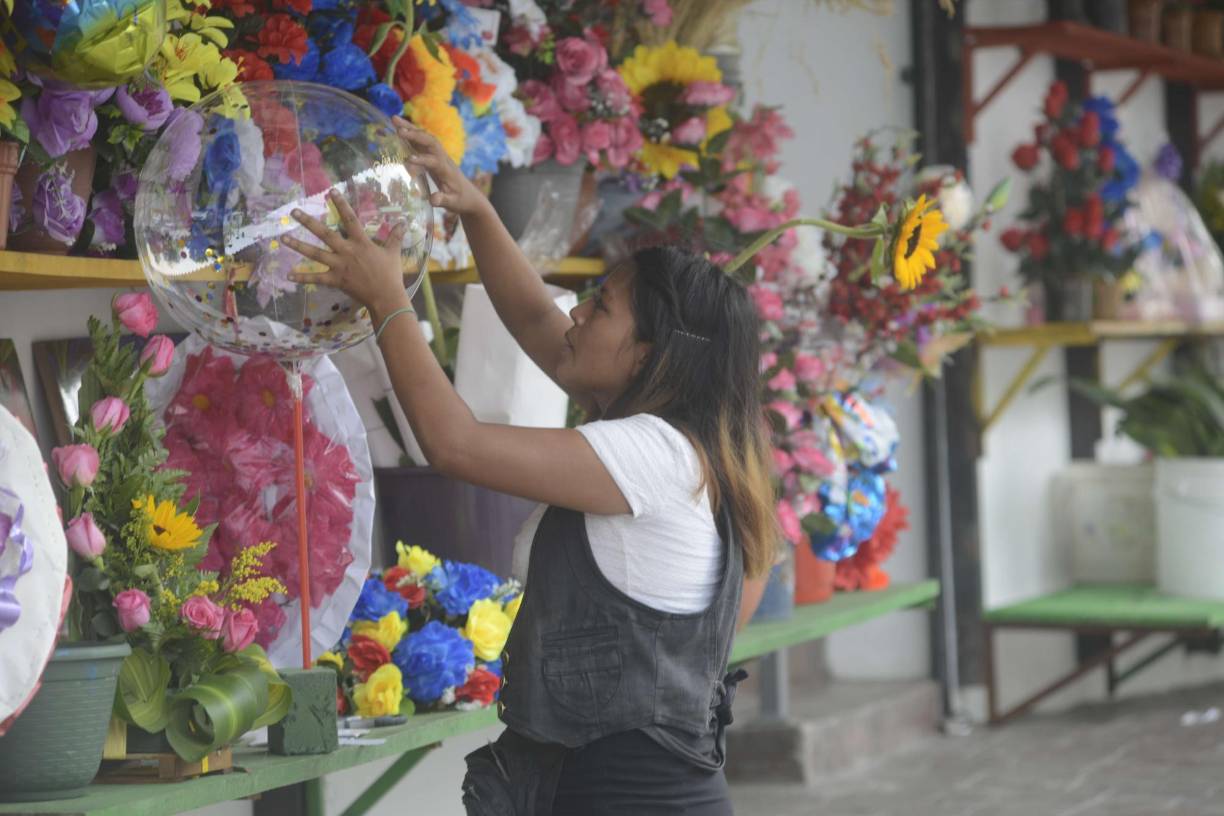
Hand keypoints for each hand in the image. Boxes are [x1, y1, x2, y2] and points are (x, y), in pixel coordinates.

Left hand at [283, 191, 409, 314]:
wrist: (386, 297)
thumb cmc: (390, 274)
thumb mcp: (393, 252)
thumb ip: (395, 236)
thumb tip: (404, 221)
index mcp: (361, 243)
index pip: (350, 219)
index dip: (341, 204)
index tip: (331, 192)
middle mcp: (346, 251)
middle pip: (324, 234)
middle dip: (308, 222)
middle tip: (293, 212)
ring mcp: (339, 266)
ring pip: (315, 254)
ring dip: (298, 246)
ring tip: (282, 238)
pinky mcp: (335, 280)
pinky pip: (316, 278)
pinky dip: (302, 277)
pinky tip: (288, 275)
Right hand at [394, 116, 487, 216]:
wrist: (470, 196)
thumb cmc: (460, 201)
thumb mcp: (453, 204)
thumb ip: (443, 200)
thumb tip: (432, 199)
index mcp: (447, 171)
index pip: (435, 162)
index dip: (423, 160)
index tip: (408, 160)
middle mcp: (443, 159)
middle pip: (431, 143)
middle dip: (416, 136)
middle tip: (398, 131)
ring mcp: (439, 155)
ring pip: (425, 138)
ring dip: (411, 129)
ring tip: (394, 119)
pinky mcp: (434, 155)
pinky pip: (422, 142)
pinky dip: (411, 133)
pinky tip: (399, 127)